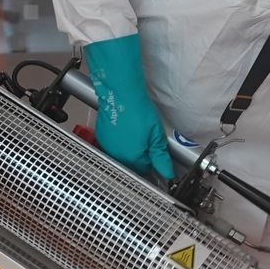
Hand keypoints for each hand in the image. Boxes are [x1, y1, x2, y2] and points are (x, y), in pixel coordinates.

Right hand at [84, 34, 174, 179]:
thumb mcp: (156, 135)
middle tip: (146, 138)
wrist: (121, 94)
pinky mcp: (102, 138)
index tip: (154, 150)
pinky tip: (125, 130)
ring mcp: (107, 147)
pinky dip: (119, 142)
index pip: (146, 170)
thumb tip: (167, 173)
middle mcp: (117, 156)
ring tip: (135, 132)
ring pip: (122, 156)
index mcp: (132, 159)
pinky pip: (113, 147)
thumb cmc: (138, 111)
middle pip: (133, 165)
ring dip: (129, 149)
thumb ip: (161, 157)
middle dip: (141, 155)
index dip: (153, 160)